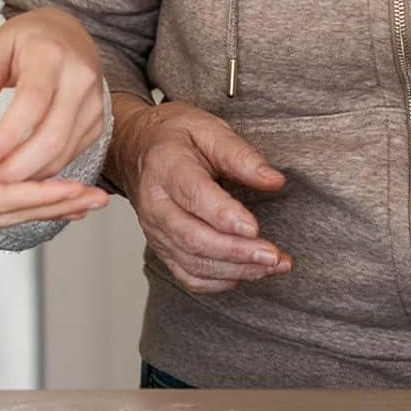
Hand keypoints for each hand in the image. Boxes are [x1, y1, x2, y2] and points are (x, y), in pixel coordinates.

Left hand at [0, 8, 104, 182]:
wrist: (69, 34)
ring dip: (26, 175)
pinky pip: (68, 155)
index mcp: (52, 56)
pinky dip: (41, 171)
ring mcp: (94, 104)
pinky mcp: (97, 123)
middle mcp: (80, 80)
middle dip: (15, 167)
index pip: (32, 102)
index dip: (8, 136)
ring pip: (62, 153)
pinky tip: (16, 173)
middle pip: (51, 137)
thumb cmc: (28, 40)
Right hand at [109, 94, 290, 294]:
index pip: (193, 196)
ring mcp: (156, 231)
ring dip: (237, 269)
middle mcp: (156, 204)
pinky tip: (247, 273)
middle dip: (237, 252)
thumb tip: (273, 180)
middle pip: (193, 238)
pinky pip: (188, 276)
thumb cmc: (175, 137)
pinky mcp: (162, 248)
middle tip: (274, 255)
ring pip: (193, 263)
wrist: (136, 149)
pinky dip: (219, 282)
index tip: (254, 228)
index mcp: (166, 167)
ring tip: (273, 265)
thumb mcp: (208, 128)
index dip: (224, 216)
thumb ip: (240, 154)